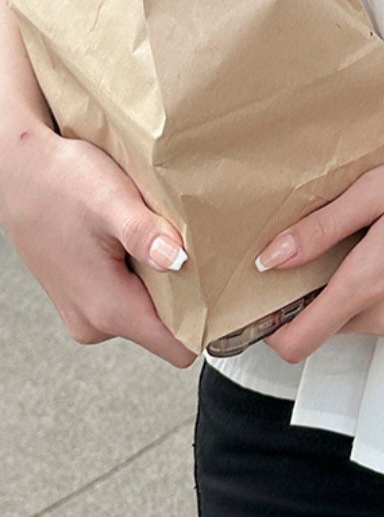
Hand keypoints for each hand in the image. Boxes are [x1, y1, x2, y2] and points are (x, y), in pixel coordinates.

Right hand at [0, 115, 197, 368]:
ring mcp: (85, 311)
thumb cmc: (61, 180)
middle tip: (202, 252)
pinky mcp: (82, 295)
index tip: (229, 290)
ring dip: (165, 281)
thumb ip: (143, 233)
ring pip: (148, 311)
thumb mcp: (111, 199)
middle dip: (190, 297)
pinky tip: (142, 238)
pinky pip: (129, 296)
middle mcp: (94, 321)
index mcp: (107, 307)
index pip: (178, 346)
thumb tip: (178, 259)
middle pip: (167, 330)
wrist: (18, 170)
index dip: (209, 321)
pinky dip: (143, 273)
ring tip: (166, 239)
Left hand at [256, 141, 383, 362]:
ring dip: (366, 292)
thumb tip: (270, 260)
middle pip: (333, 325)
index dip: (274, 330)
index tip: (271, 303)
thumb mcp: (375, 191)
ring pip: (368, 321)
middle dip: (329, 293)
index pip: (299, 342)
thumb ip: (319, 230)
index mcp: (367, 284)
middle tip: (349, 242)